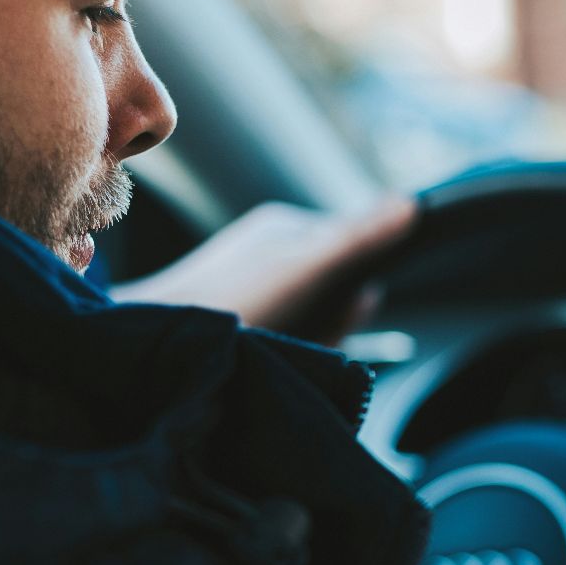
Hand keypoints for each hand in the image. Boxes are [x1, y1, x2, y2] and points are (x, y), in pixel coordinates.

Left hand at [113, 198, 415, 343]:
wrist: (154, 350)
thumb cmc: (230, 304)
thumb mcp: (306, 268)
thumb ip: (358, 237)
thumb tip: (411, 205)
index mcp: (284, 229)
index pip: (354, 248)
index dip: (360, 288)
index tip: (348, 307)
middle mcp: (267, 255)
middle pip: (335, 291)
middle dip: (334, 322)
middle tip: (307, 336)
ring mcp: (250, 290)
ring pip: (311, 321)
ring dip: (310, 343)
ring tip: (280, 348)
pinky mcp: (235, 325)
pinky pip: (283, 340)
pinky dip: (286, 355)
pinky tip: (266, 359)